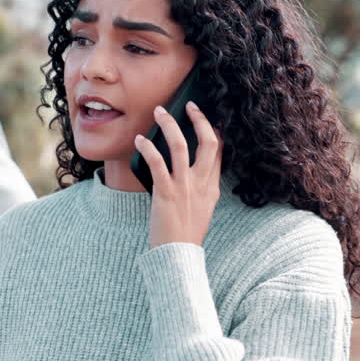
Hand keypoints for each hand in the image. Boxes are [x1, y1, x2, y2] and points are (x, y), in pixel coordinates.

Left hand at [134, 101, 221, 247]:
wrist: (178, 255)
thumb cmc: (185, 235)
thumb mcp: (202, 209)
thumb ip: (200, 189)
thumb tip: (193, 174)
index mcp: (212, 187)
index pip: (219, 151)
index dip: (214, 130)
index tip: (206, 117)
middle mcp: (201, 183)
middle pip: (208, 142)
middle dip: (199, 119)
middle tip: (188, 105)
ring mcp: (184, 187)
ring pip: (181, 146)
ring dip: (170, 125)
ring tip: (159, 112)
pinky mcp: (166, 193)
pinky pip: (157, 163)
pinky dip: (148, 148)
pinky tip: (140, 139)